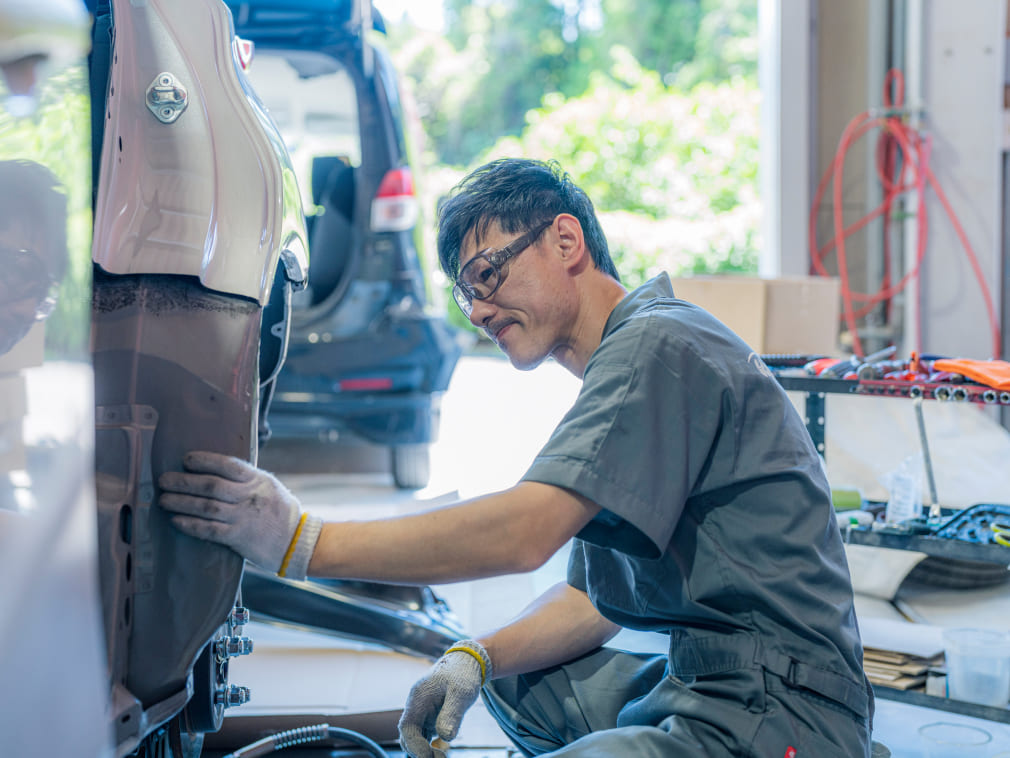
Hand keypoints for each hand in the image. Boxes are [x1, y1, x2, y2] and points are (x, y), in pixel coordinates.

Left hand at [158, 451, 320, 578]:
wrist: (297, 541)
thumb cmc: (281, 512)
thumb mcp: (269, 486)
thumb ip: (246, 479)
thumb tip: (215, 470)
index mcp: (257, 480)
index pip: (228, 465)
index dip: (205, 460)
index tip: (185, 459)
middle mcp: (249, 496)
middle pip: (211, 485)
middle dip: (184, 482)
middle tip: (164, 480)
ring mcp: (243, 517)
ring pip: (206, 506)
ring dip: (181, 502)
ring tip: (163, 500)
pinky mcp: (238, 537)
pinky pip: (209, 529)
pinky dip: (191, 524)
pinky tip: (177, 520)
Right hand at [398, 640, 491, 757]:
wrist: (466, 663)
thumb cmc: (464, 674)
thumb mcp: (462, 692)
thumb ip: (453, 712)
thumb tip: (445, 737)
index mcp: (419, 697)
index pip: (407, 726)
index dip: (414, 744)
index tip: (428, 756)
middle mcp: (416, 705)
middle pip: (407, 734)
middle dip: (419, 750)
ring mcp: (422, 711)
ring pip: (415, 736)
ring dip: (424, 750)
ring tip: (442, 757)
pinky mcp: (430, 716)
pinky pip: (424, 734)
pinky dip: (429, 746)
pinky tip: (442, 751)